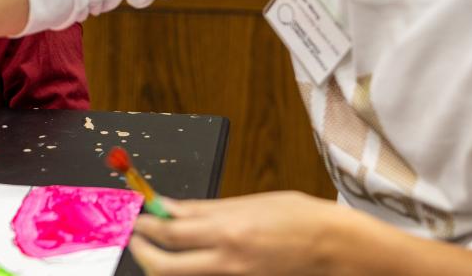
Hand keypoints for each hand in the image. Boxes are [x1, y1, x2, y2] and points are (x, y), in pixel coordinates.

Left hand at [129, 191, 471, 275]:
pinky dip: (190, 271)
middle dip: (142, 250)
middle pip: (163, 265)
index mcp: (227, 231)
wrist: (337, 249)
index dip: (144, 223)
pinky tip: (188, 258)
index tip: (135, 214)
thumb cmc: (299, 217)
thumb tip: (172, 206)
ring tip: (156, 249)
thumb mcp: (252, 203)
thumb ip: (208, 209)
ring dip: (161, 263)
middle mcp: (225, 261)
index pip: (168, 230)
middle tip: (136, 236)